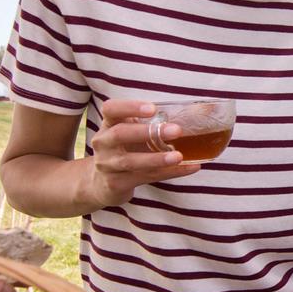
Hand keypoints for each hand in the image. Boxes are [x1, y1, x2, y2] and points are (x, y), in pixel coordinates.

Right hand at [83, 98, 202, 208]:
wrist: (101, 183)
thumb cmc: (123, 151)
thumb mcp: (128, 134)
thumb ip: (148, 125)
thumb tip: (190, 117)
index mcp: (108, 125)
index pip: (111, 109)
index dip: (130, 107)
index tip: (153, 109)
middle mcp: (103, 143)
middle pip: (120, 134)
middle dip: (147, 132)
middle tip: (176, 130)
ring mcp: (107, 165)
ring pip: (132, 161)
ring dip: (157, 159)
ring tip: (179, 156)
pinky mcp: (116, 183)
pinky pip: (145, 177)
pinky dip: (169, 173)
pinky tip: (188, 168)